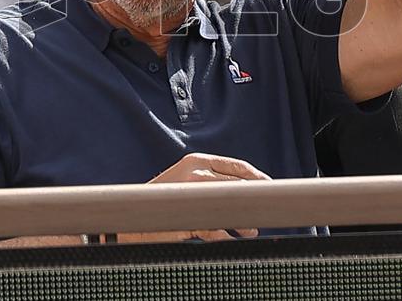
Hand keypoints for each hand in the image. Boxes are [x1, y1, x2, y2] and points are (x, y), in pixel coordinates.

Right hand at [116, 153, 270, 243]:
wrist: (130, 218)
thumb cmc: (163, 201)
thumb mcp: (186, 181)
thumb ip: (212, 181)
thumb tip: (248, 193)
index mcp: (196, 161)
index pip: (237, 166)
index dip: (257, 178)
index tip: (271, 189)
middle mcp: (194, 173)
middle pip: (237, 184)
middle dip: (254, 199)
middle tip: (264, 212)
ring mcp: (188, 194)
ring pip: (229, 205)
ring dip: (243, 221)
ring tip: (251, 230)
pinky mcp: (185, 216)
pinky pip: (214, 228)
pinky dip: (226, 236)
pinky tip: (231, 240)